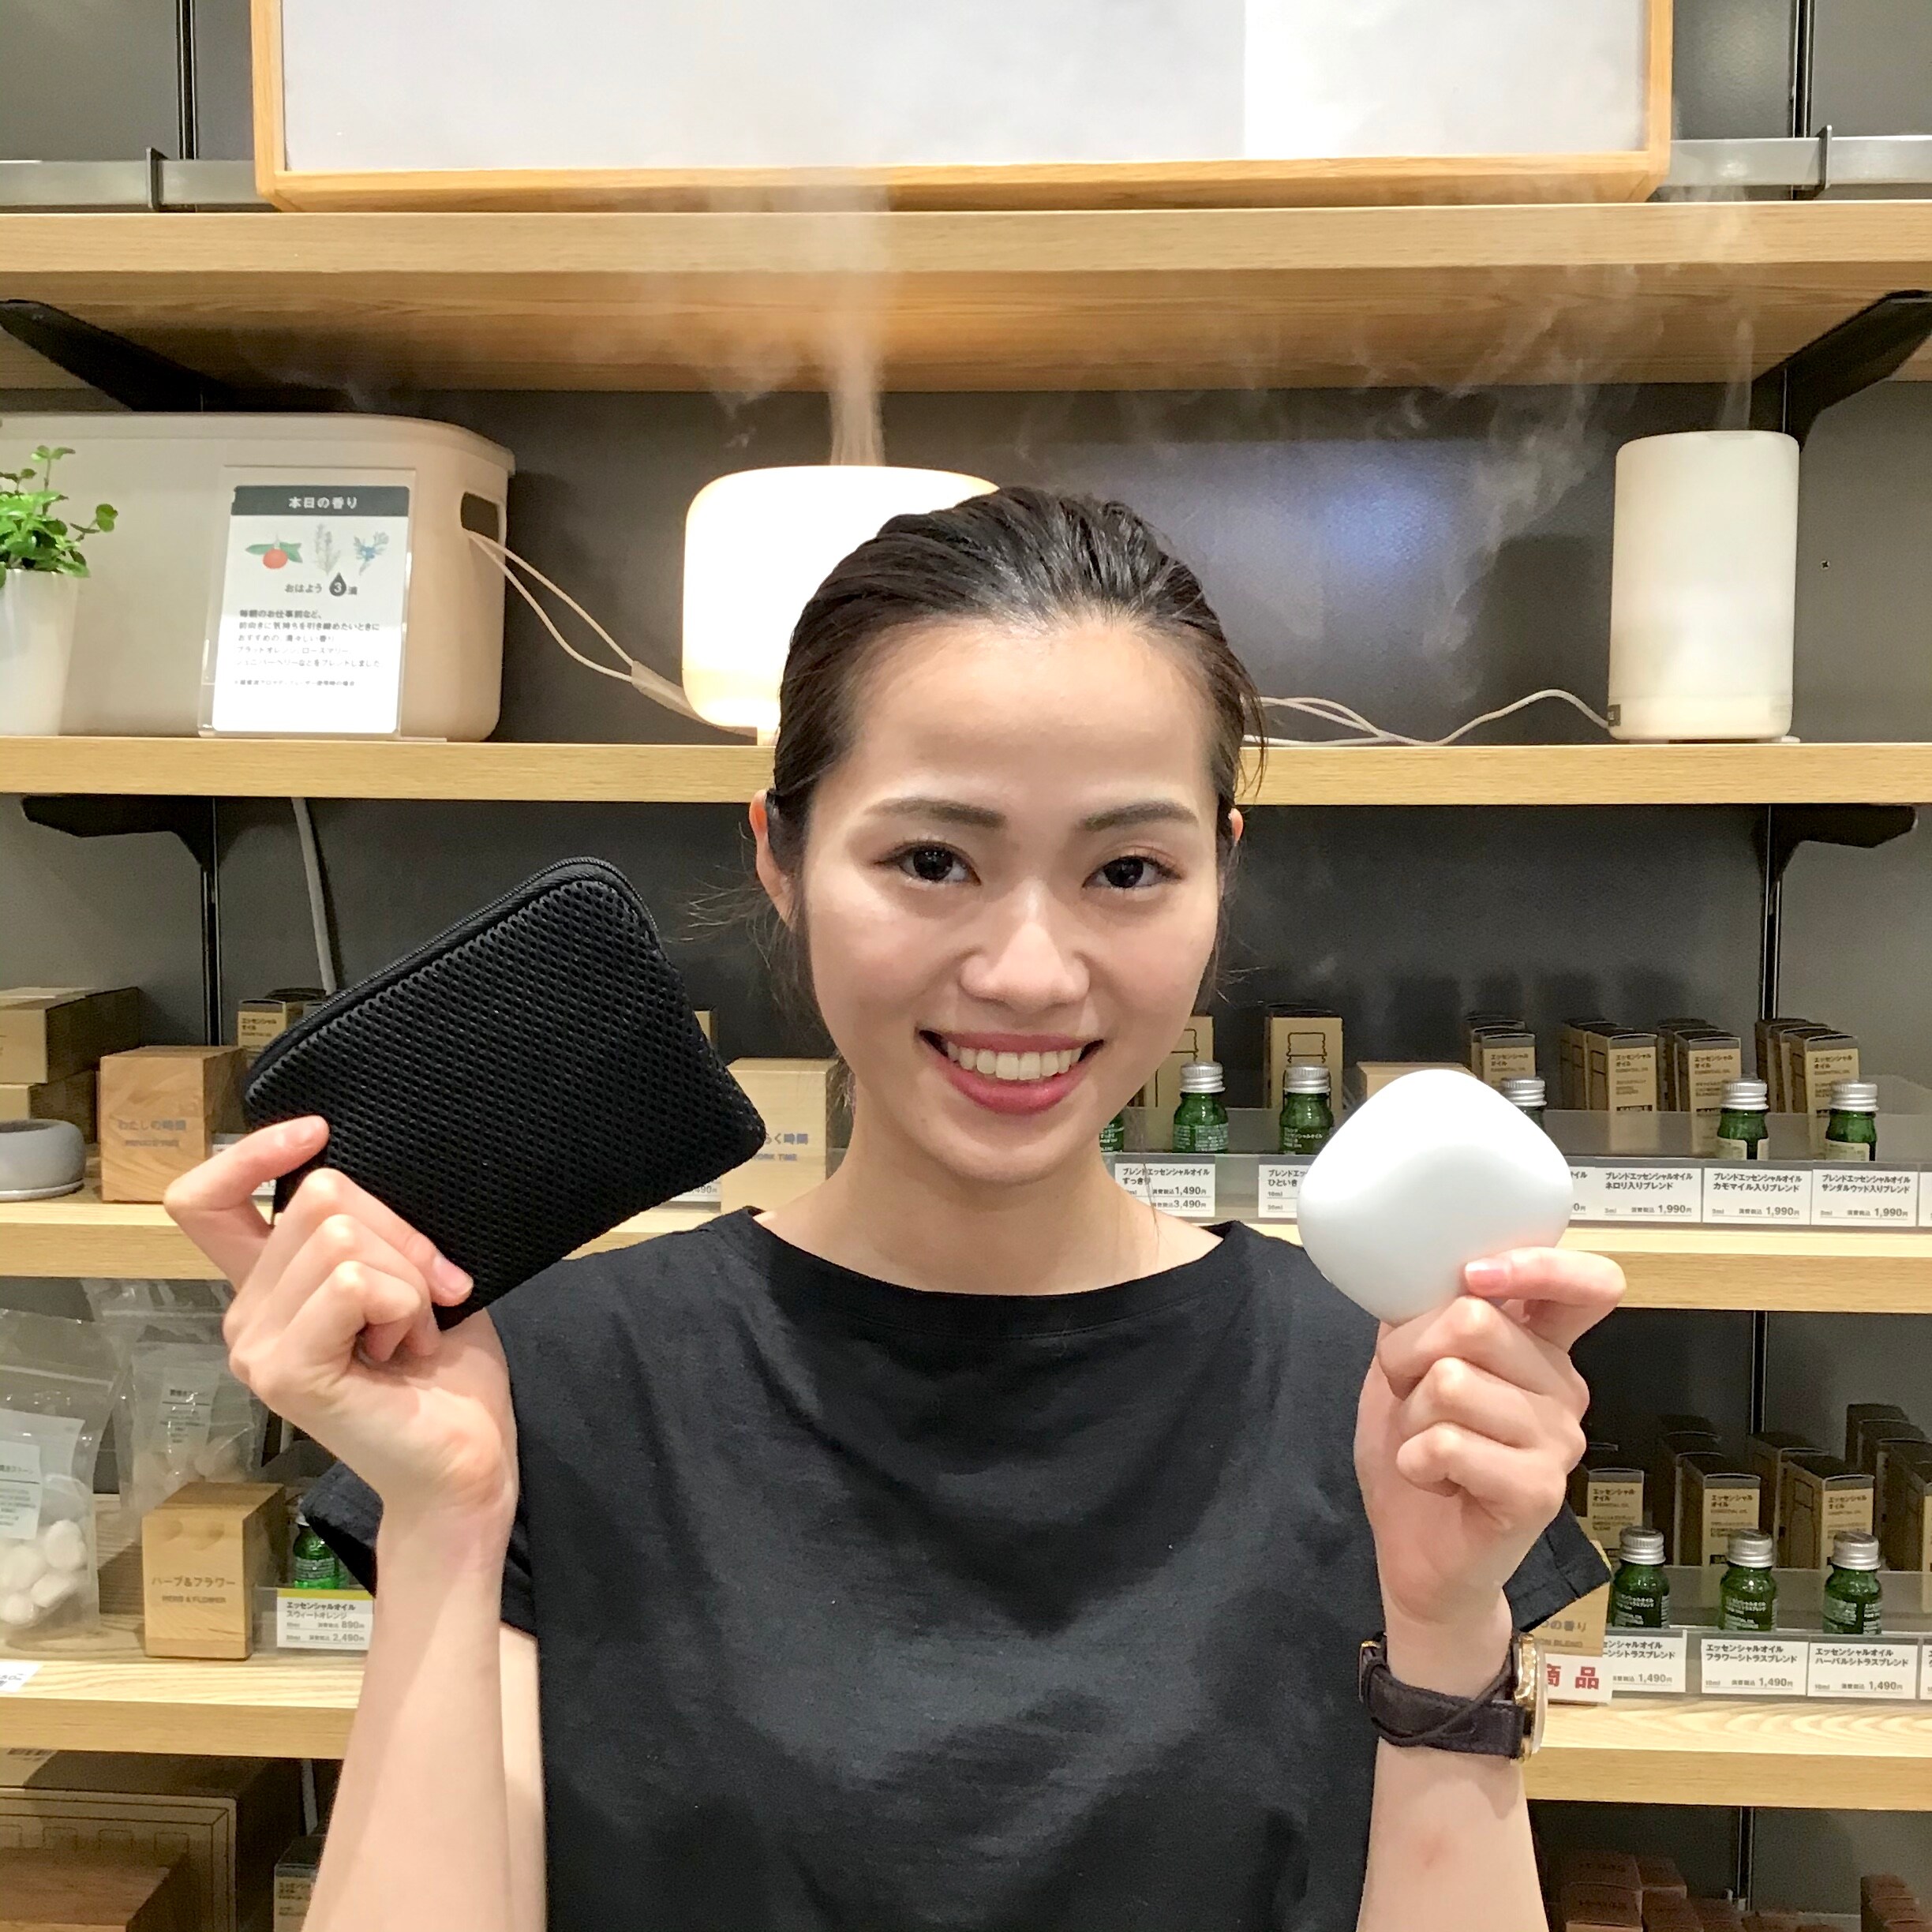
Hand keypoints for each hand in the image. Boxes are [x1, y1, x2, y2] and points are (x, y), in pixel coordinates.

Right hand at [163, 1118, 518, 1530]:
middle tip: (432, 1295)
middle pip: (318, 1196)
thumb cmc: (446, 1375)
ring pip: (343, 1234)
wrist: (467, 1463)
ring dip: (409, 1277)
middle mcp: (247, 1314)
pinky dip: (404, 1304)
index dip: (250, 1152)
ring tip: (411, 1333)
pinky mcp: (287, 1372)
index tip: (317, 1133)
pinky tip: (405, 1350)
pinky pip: (354, 1283)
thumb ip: (369, 1229)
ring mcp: (258, 1346)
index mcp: (269, 1286)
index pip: (204, 1199)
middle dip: (401, 1233)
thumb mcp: (409, 1276)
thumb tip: (350, 1166)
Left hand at [1353, 1249, 1622, 1690]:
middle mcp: (1563, 1385)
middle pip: (1475, 1319)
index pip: (1589, 1284)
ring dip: (1411, 1414)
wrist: (1415, 1553)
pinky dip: (1416, 1458)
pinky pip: (1449, 1442)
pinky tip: (1434, 1479)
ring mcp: (1558, 1439)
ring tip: (1428, 1444)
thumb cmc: (1416, 1449)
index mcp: (1540, 1344)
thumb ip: (1424, 1312)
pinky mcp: (1539, 1489)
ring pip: (1452, 1381)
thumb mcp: (1406, 1363)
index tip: (1476, 1275)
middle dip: (1408, 1353)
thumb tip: (1422, 1266)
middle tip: (1410, 1394)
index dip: (1539, 1264)